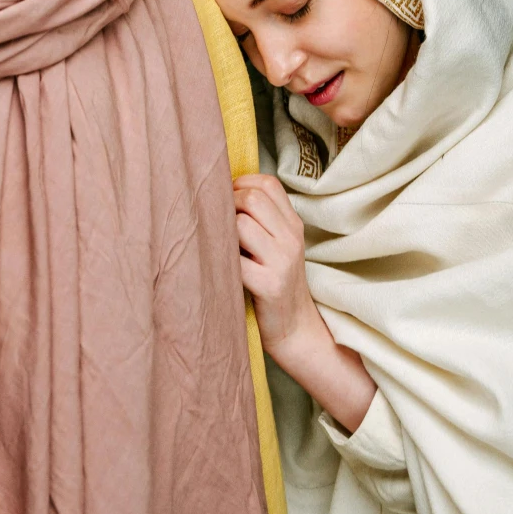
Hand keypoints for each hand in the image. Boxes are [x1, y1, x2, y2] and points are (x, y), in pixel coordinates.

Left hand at [232, 172, 377, 431]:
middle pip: (250, 198)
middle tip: (216, 225)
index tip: (227, 202)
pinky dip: (219, 259)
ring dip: (219, 232)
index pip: (266, 183)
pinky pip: (234, 259)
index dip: (240, 185)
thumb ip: (260, 218)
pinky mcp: (268, 285)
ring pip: (239, 223)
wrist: (296, 330)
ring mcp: (282, 261)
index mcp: (293, 224)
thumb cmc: (275, 282)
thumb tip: (217, 187)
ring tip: (217, 247)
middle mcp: (291, 238)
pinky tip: (217, 268)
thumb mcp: (277, 245)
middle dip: (226, 204)